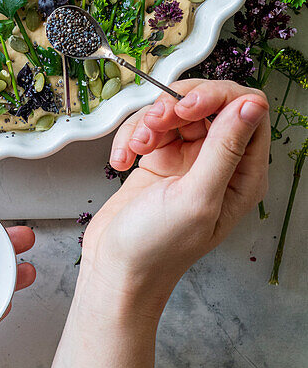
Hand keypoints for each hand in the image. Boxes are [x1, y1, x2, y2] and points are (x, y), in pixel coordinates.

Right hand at [48, 79, 268, 367]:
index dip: (216, 98)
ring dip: (148, 121)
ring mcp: (189, 158)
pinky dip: (132, 134)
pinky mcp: (160, 157)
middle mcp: (220, 162)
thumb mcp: (196, 198)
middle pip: (209, 101)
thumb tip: (252, 105)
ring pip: (175, 108)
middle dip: (176, 105)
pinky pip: (148, 124)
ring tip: (137, 148)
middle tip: (156, 123)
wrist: (115, 269)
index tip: (186, 109)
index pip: (248, 108)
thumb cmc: (157, 248)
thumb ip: (225, 148)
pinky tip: (123, 159)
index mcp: (244, 174)